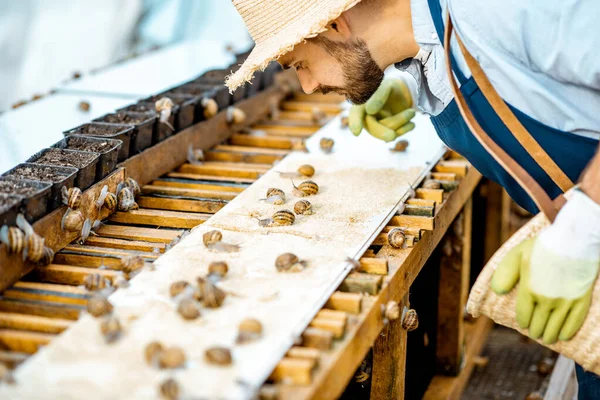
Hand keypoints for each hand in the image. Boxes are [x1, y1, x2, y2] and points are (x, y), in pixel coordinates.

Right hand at [348, 79, 415, 141]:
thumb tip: (369, 111)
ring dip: (401, 121)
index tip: (357, 132)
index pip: (355, 114)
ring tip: (412, 112)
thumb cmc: (389, 88)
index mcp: (360, 105)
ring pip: (387, 130)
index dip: (355, 123)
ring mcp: (376, 127)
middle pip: (372, 128)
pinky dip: (405, 129)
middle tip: (392, 137)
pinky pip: (395, 134)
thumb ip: (378, 96)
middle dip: (383, 132)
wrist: (401, 94)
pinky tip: (412, 124)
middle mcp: (365, 118)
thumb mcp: (386, 87)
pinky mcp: (386, 132)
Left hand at [491, 190, 599, 343]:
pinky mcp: (581, 299)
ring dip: (550, 335)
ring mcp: (565, 301)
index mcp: (529, 289)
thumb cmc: (543, 246)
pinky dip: (567, 332)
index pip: (524, 314)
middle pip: (539, 324)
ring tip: (547, 338)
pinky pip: (574, 322)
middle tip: (535, 333)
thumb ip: (506, 273)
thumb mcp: (517, 254)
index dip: (523, 322)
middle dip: (536, 331)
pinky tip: (563, 336)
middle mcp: (546, 299)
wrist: (573, 240)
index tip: (524, 325)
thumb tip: (497, 291)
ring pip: (555, 327)